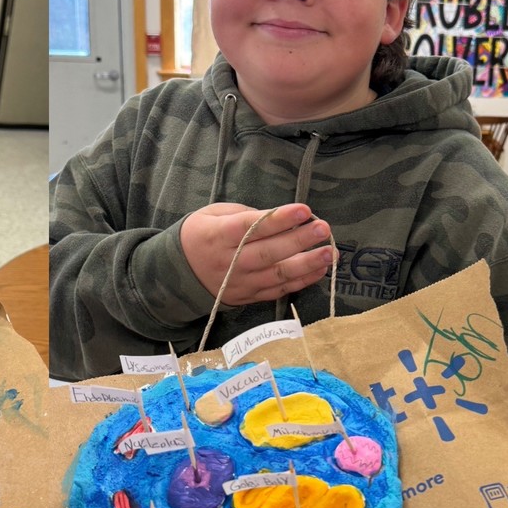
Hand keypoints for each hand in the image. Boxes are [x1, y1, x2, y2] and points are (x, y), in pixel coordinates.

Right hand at [179, 203, 333, 306]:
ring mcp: (240, 282)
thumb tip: (278, 218)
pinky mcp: (248, 296)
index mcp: (218, 236)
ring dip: (306, 264)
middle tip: (323, 229)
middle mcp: (230, 261)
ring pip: (277, 274)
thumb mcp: (212, 214)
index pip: (252, 227)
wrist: (178, 273)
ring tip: (329, 253)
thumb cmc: (199, 235)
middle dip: (299, 240)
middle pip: (268, 252)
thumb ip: (244, 213)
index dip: (279, 219)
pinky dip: (300, 281)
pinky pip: (278, 290)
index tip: (303, 210)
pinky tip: (319, 270)